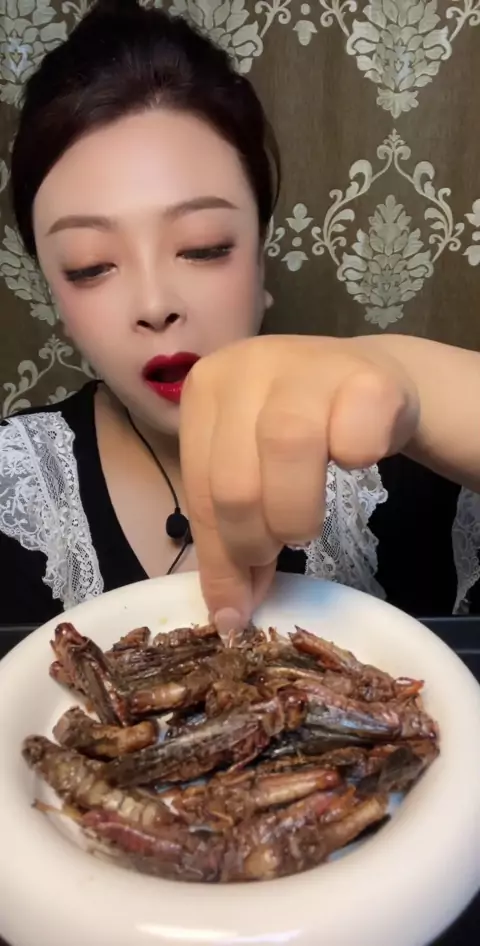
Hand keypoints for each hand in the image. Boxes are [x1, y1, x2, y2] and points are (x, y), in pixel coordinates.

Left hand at [180, 334, 418, 635]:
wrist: (368, 380)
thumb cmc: (300, 433)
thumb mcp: (253, 475)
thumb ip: (231, 533)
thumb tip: (230, 617)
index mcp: (204, 391)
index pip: (199, 490)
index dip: (219, 557)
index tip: (240, 605)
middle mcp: (247, 366)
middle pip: (235, 479)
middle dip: (255, 539)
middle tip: (281, 549)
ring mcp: (305, 364)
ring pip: (288, 449)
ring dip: (298, 512)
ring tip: (308, 522)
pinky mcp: (366, 374)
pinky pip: (355, 436)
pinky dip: (357, 461)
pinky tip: (357, 461)